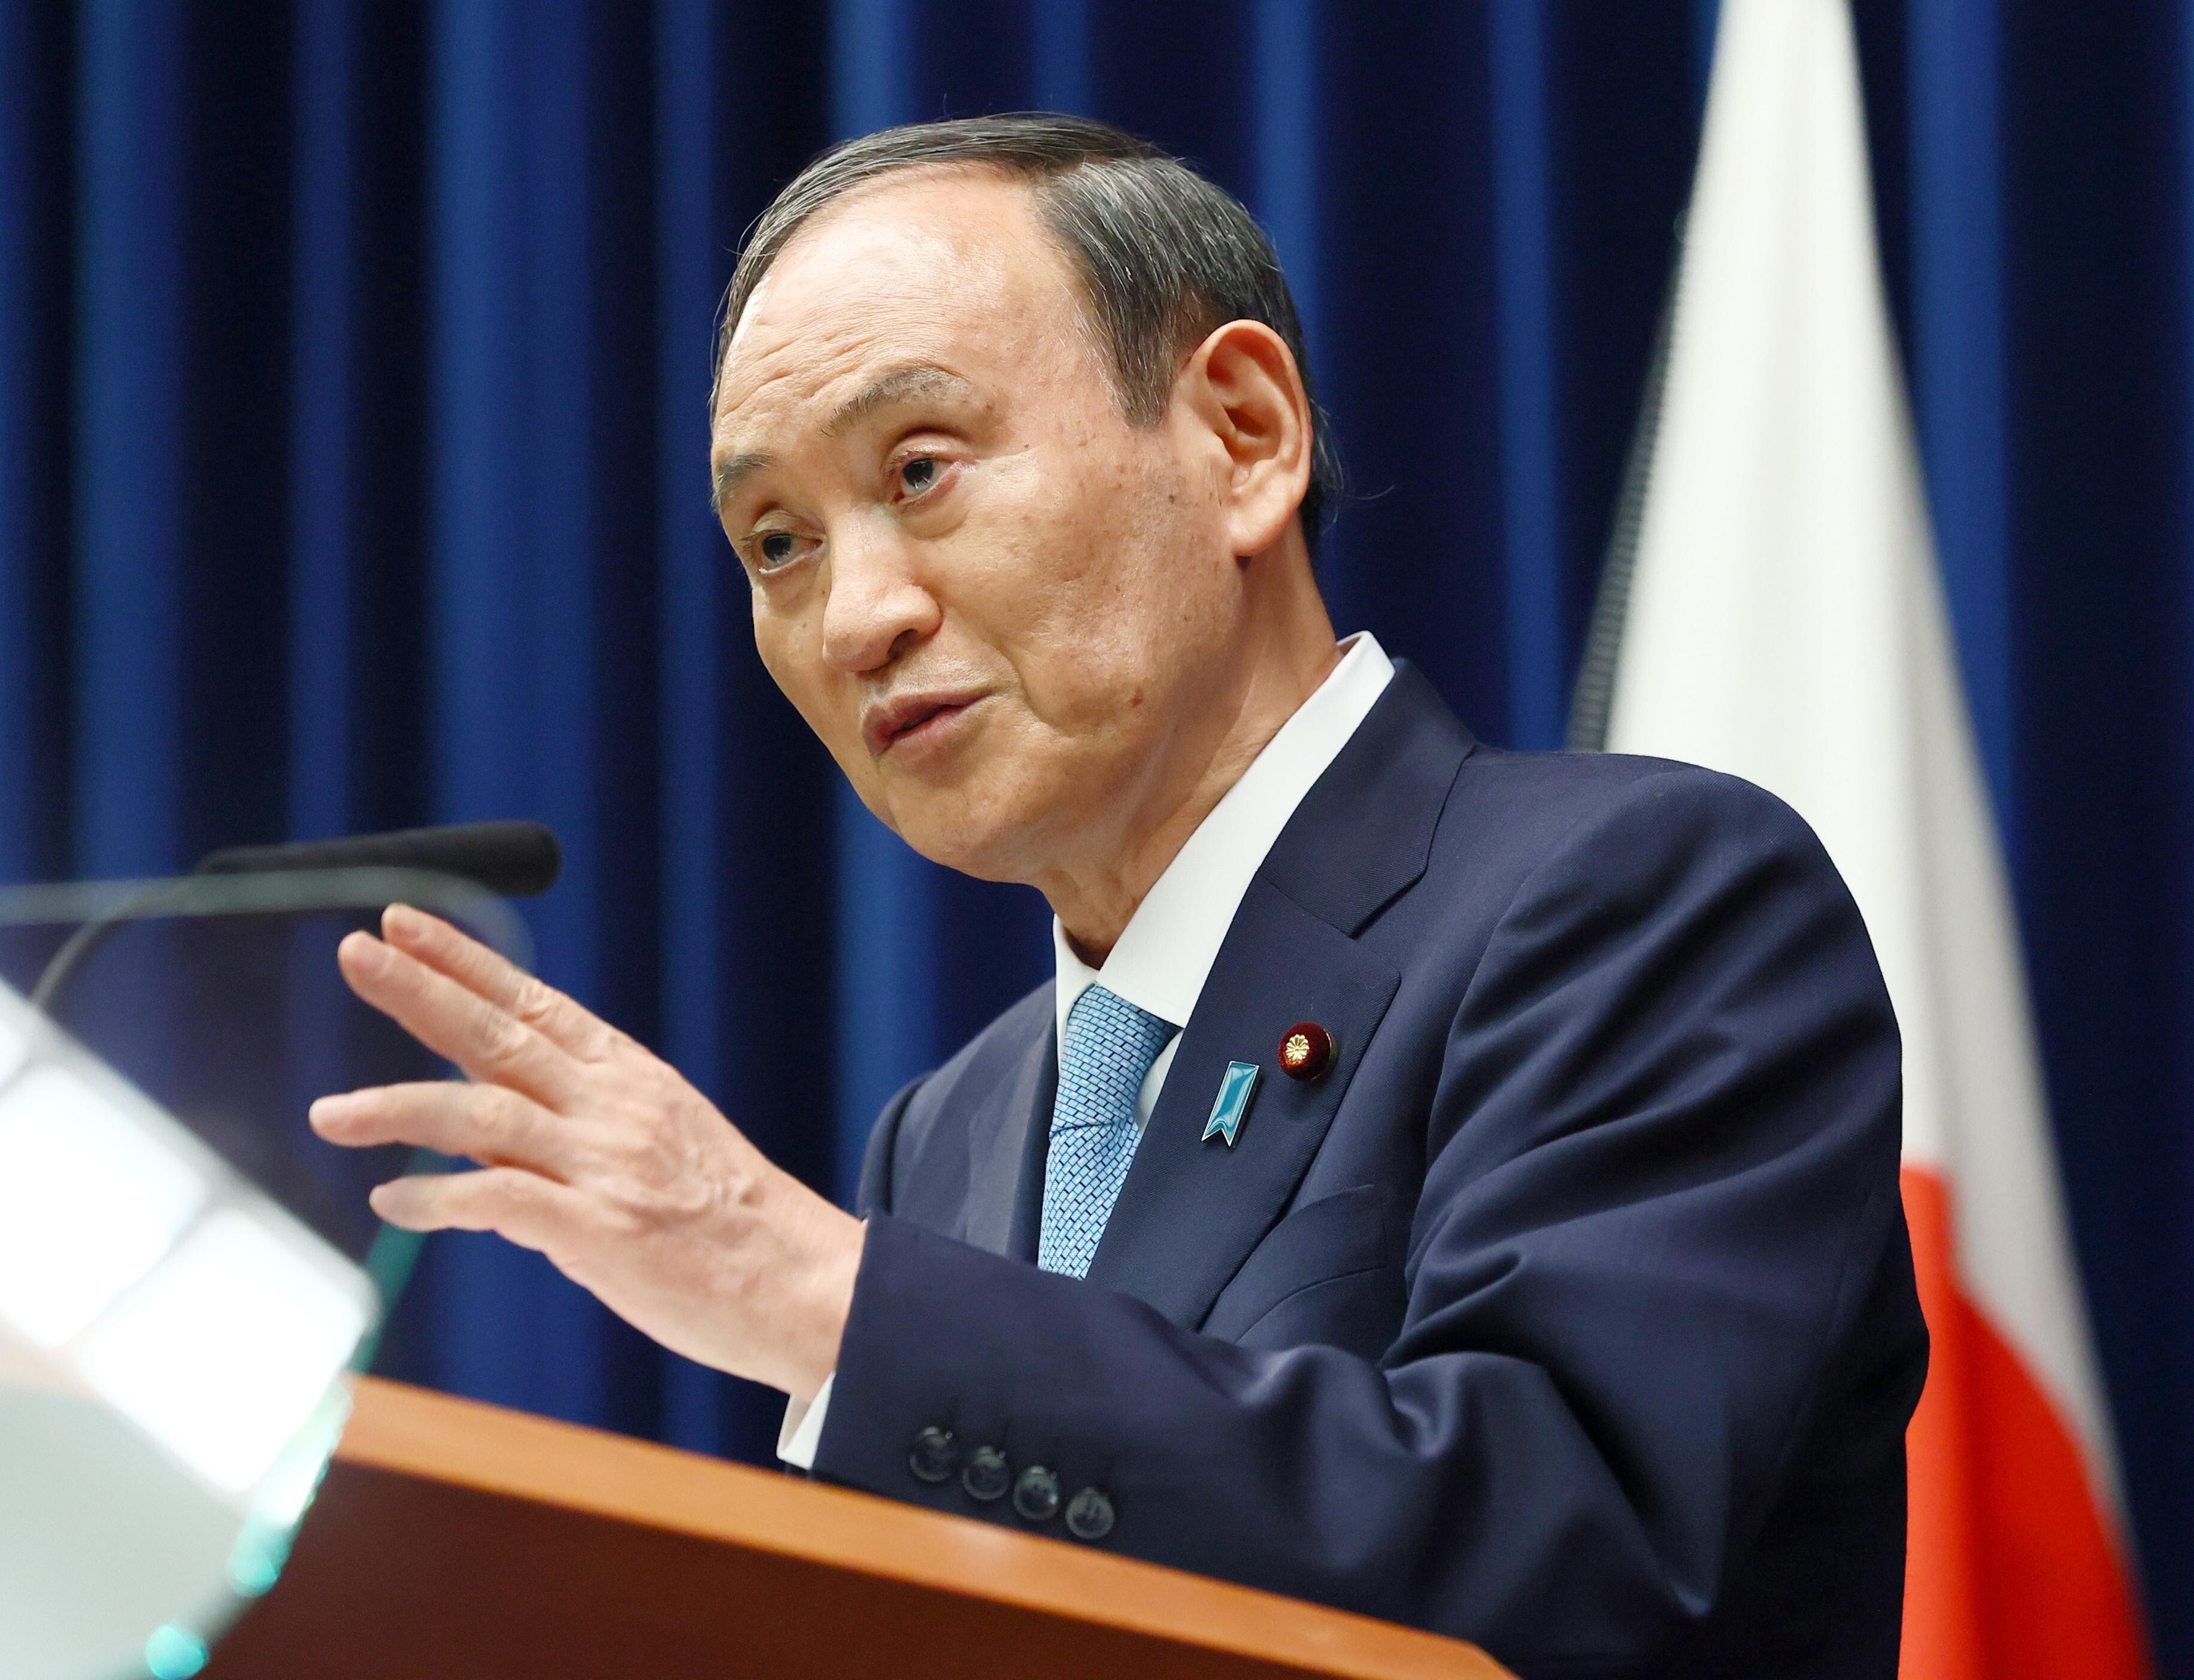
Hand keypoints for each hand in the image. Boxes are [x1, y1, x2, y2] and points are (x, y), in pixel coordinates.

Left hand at [308, 903, 860, 1401]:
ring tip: (329, 1110)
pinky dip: (437, 1198)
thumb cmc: (732, 1224)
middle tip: (355, 950)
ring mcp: (606, 1166)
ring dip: (396, 1107)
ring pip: (483, 1113)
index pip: (534, 1000)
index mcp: (631, 1078)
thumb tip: (490, 1148)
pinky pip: (497, 1202)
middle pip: (499, 1033)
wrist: (805, 1284)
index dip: (464, 959)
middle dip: (420, 990)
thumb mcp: (664, 1145)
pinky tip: (391, 1199)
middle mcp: (613, 1107)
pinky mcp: (600, 1232)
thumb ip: (579, 1131)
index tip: (404, 920)